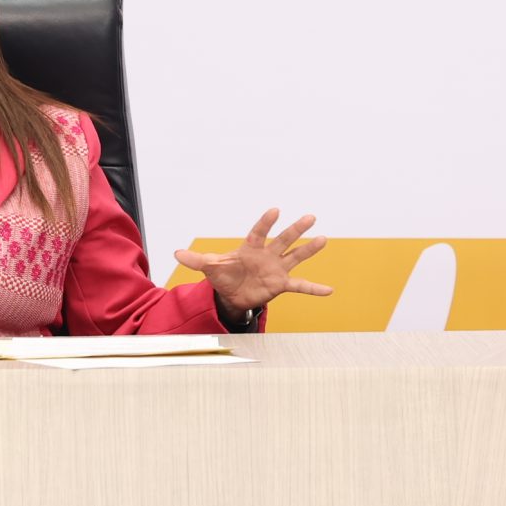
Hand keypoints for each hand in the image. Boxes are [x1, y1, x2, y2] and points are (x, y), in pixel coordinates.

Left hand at [173, 209, 333, 313]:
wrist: (232, 294)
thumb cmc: (223, 275)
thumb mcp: (208, 267)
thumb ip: (195, 260)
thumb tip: (175, 254)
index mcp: (250, 248)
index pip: (258, 232)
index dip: (266, 222)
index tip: (275, 210)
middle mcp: (267, 255)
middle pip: (283, 239)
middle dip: (296, 229)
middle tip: (310, 216)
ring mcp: (276, 269)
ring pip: (295, 256)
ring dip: (309, 249)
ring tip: (324, 239)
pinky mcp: (281, 285)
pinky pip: (300, 286)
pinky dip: (314, 288)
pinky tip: (329, 290)